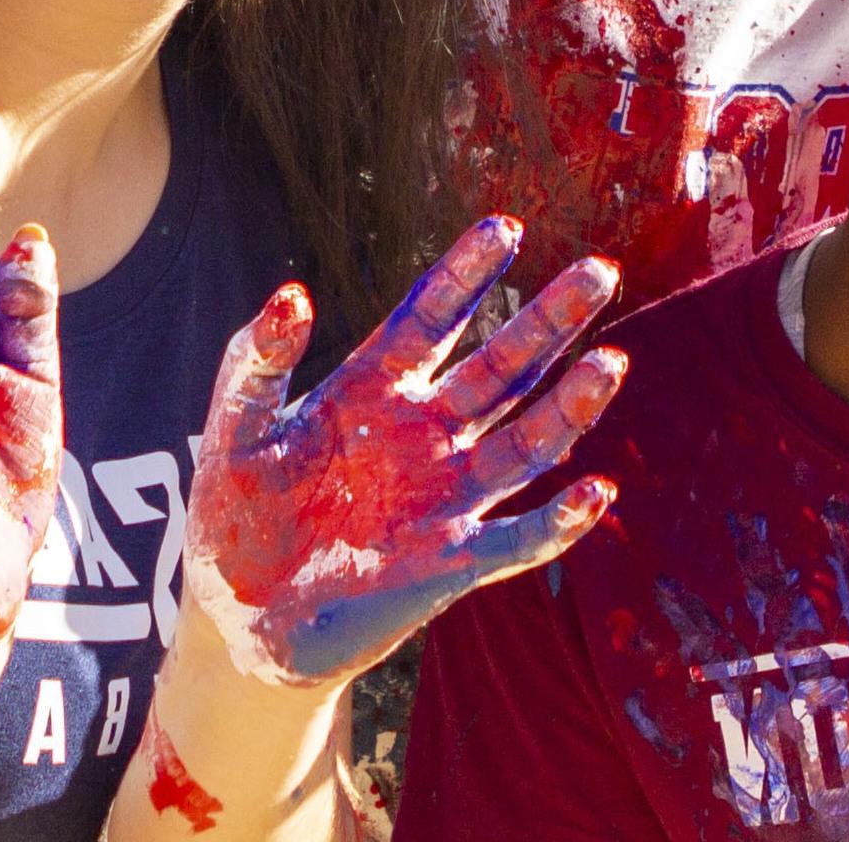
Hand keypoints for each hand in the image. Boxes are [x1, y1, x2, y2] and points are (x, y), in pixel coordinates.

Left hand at [181, 215, 624, 686]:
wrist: (239, 621)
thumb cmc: (238, 514)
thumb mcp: (236, 430)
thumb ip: (258, 363)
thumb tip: (290, 294)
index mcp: (375, 386)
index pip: (433, 316)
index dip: (468, 272)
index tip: (505, 227)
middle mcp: (423, 431)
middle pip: (501, 365)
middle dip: (549, 319)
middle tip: (600, 270)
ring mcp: (443, 495)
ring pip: (525, 441)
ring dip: (570, 405)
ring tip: (612, 362)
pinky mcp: (450, 563)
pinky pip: (516, 539)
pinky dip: (558, 521)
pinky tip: (596, 493)